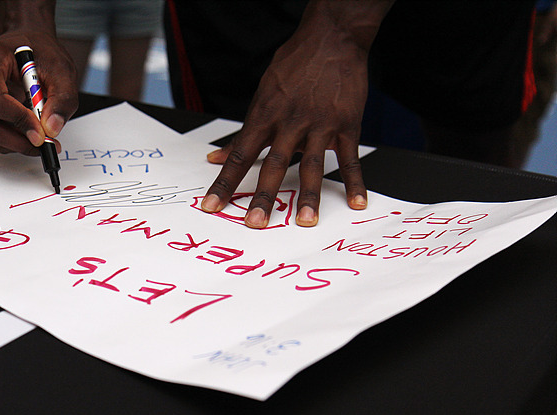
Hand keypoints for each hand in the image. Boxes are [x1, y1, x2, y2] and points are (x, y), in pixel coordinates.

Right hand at [0, 31, 78, 154]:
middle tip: (43, 145)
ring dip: (13, 143)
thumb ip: (62, 99)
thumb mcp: (62, 71)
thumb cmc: (41, 52)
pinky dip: (7, 141)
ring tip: (37, 137)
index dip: (18, 121)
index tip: (40, 134)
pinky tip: (24, 132)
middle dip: (17, 140)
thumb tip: (51, 128)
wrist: (29, 46)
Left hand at [201, 0, 391, 227]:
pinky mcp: (347, 124)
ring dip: (308, 196)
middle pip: (273, 164)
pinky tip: (356, 203)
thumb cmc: (293, 65)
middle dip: (263, 196)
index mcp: (265, 115)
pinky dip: (354, 182)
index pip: (240, 155)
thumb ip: (243, 132)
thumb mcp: (261, 94)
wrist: (332, 38)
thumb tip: (216, 158)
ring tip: (305, 222)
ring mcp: (320, 123)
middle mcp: (290, 121)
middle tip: (254, 223)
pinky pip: (350, 158)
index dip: (224, 182)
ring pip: (312, 165)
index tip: (212, 206)